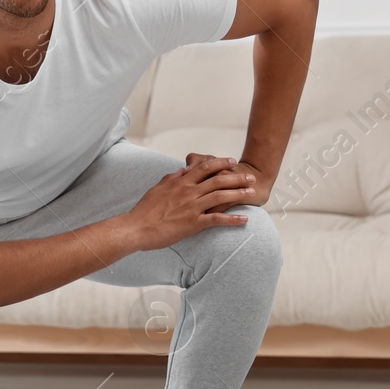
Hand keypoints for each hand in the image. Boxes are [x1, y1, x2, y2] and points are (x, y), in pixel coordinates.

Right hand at [122, 154, 255, 251]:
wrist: (136, 227)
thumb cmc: (144, 210)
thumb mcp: (157, 188)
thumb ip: (172, 178)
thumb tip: (183, 170)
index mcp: (180, 182)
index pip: (204, 167)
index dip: (220, 163)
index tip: (231, 161)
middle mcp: (189, 192)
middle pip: (218, 180)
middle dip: (237, 177)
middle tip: (250, 177)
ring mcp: (192, 207)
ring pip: (221, 196)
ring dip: (239, 194)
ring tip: (252, 193)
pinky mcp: (193, 223)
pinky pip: (217, 219)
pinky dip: (232, 219)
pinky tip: (244, 219)